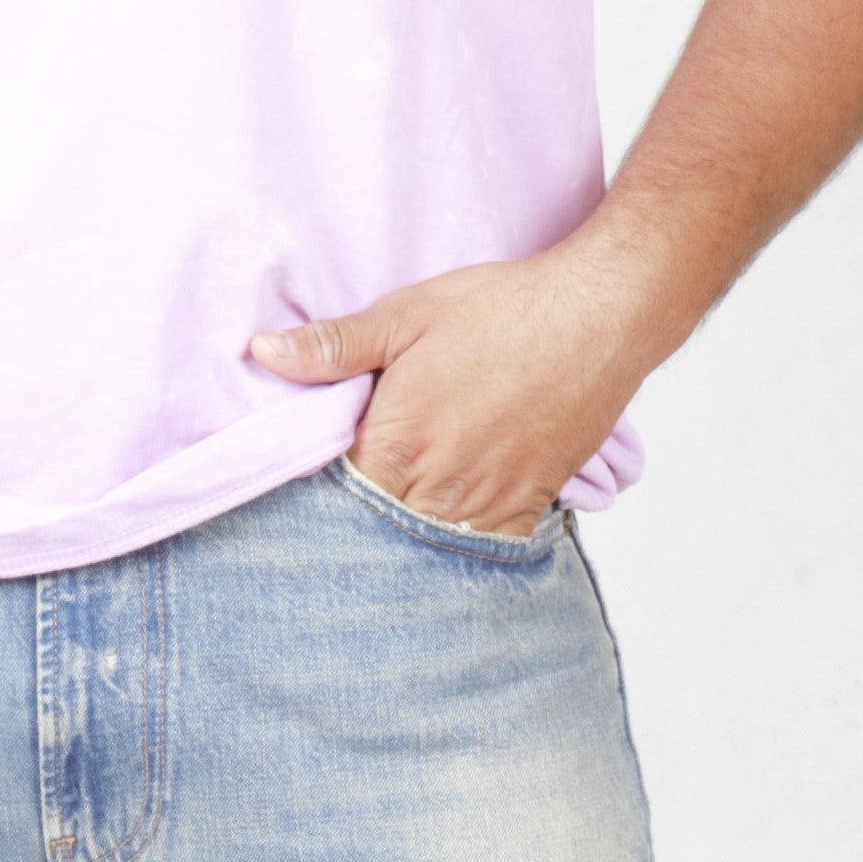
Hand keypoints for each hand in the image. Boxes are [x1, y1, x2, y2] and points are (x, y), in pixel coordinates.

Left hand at [248, 230, 671, 537]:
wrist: (598, 317)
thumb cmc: (502, 310)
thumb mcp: (406, 315)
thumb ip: (334, 346)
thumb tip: (263, 354)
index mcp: (396, 443)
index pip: (332, 498)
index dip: (316, 494)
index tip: (309, 484)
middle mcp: (438, 488)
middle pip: (375, 532)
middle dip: (357, 524)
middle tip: (345, 510)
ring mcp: (485, 503)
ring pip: (425, 549)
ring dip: (404, 539)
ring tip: (391, 521)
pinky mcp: (526, 506)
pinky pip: (481, 551)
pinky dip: (458, 546)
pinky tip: (443, 528)